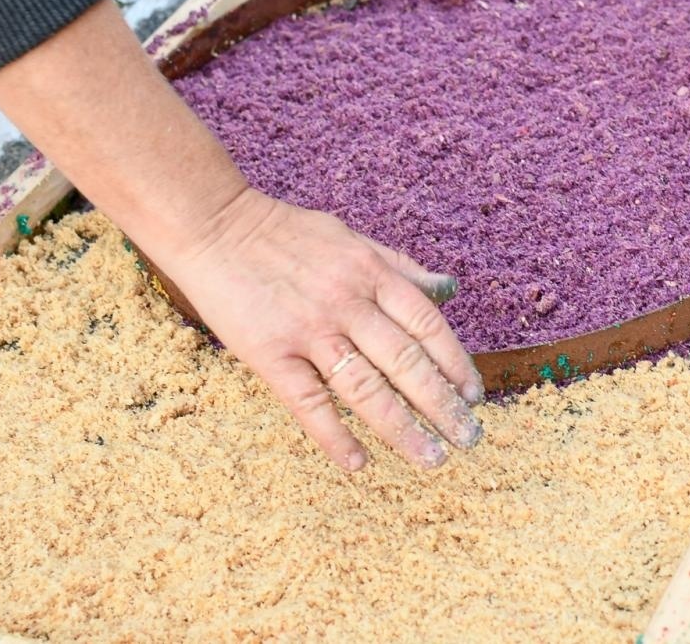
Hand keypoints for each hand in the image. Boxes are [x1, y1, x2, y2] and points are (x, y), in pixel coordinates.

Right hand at [161, 189, 484, 471]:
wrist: (215, 226)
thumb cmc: (286, 233)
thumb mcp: (352, 238)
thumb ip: (398, 267)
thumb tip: (447, 291)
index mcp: (371, 273)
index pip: (428, 325)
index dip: (456, 364)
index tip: (474, 396)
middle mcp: (348, 303)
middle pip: (406, 362)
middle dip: (443, 405)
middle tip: (469, 438)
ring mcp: (309, 331)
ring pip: (366, 389)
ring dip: (402, 429)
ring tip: (431, 458)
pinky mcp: (270, 354)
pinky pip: (310, 404)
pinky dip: (335, 437)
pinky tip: (358, 463)